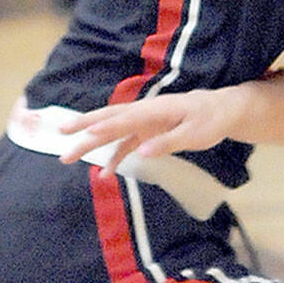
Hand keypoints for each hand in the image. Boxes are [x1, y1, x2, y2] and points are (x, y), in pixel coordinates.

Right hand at [58, 89, 240, 176]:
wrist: (223, 110)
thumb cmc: (210, 120)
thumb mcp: (195, 134)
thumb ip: (168, 142)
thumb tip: (142, 152)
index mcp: (156, 109)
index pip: (126, 118)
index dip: (106, 126)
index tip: (85, 134)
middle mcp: (145, 112)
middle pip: (110, 119)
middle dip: (85, 127)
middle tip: (60, 135)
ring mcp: (145, 122)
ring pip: (112, 131)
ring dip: (92, 143)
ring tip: (68, 156)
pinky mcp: (148, 131)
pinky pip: (126, 144)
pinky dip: (114, 157)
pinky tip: (104, 173)